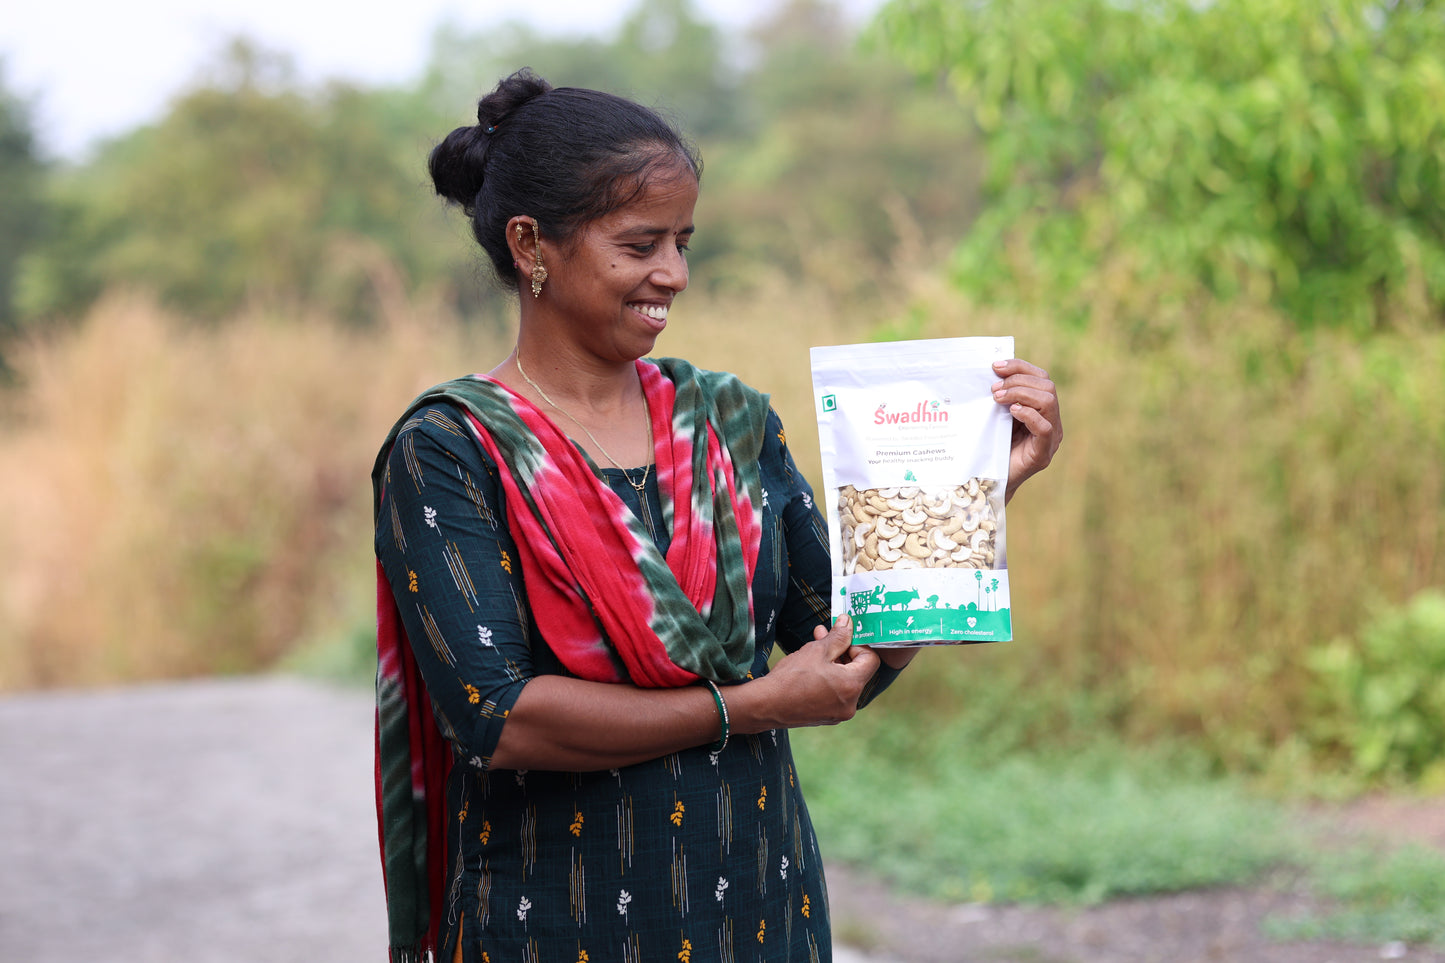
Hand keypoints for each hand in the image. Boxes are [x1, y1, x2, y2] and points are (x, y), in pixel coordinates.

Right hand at [737, 617, 878, 729]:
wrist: (766, 705)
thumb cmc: (791, 677)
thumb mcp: (817, 650)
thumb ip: (838, 637)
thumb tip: (848, 623)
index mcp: (852, 685)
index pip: (871, 660)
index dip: (858, 644)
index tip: (842, 636)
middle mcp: (851, 703)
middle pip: (857, 671)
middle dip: (842, 651)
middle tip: (825, 635)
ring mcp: (839, 713)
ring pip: (844, 682)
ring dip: (833, 664)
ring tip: (814, 648)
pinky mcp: (827, 717)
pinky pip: (835, 694)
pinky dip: (828, 680)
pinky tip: (811, 668)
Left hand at [992, 358, 1061, 500]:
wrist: (988, 481)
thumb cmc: (990, 446)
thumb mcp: (996, 415)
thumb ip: (1001, 396)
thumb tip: (991, 371)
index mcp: (1042, 409)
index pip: (1041, 377)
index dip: (1020, 367)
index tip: (996, 366)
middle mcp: (1051, 421)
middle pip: (1047, 386)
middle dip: (1018, 381)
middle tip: (993, 388)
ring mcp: (1051, 438)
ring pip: (1048, 402)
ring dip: (1020, 394)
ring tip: (997, 398)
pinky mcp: (1043, 453)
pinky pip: (1044, 427)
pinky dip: (1028, 414)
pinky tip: (1011, 412)